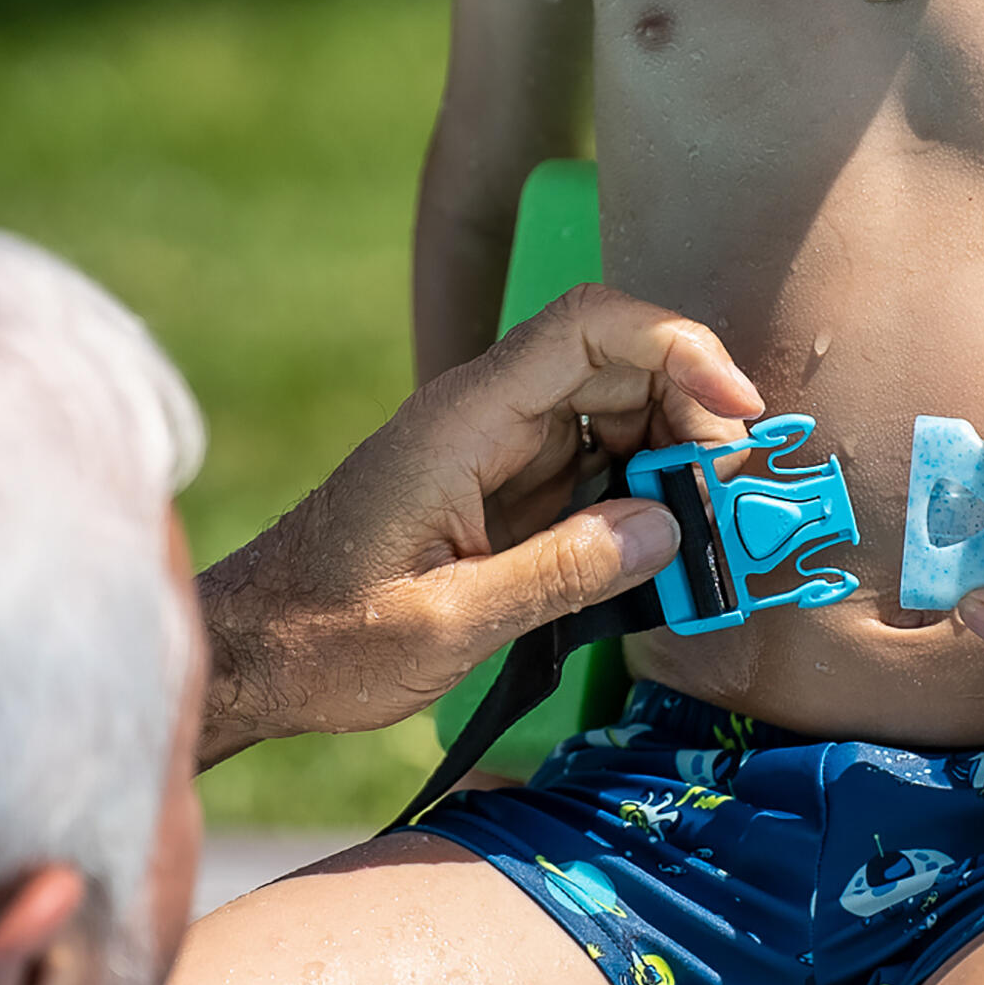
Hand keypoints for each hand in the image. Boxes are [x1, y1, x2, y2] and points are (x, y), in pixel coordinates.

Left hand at [196, 285, 761, 760]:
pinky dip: (635, 493)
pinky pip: (586, 464)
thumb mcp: (444, 624)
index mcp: (459, 423)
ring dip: (669, 455)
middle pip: (614, 362)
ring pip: (609, 411)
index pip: (587, 329)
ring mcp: (489, 451)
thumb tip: (668, 527)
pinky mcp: (496, 490)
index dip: (677, 347)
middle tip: (726, 495)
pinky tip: (659, 549)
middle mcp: (479, 418)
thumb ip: (560, 574)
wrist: (247, 655)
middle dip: (690, 410)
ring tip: (702, 531)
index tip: (736, 412)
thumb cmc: (321, 640)